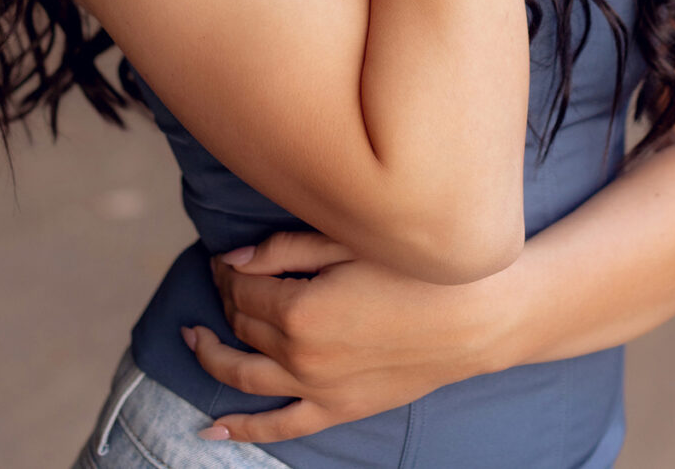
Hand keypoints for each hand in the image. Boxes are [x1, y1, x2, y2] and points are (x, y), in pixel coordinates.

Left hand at [186, 232, 513, 445]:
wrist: (481, 317)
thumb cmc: (424, 270)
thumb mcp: (355, 243)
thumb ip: (287, 248)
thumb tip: (231, 260)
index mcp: (302, 307)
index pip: (243, 287)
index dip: (230, 270)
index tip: (230, 256)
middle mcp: (300, 354)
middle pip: (243, 325)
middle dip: (227, 299)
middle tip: (227, 279)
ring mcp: (318, 388)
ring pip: (244, 375)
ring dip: (210, 356)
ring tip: (192, 338)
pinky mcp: (339, 409)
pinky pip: (279, 427)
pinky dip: (241, 430)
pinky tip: (210, 428)